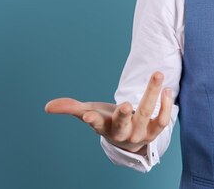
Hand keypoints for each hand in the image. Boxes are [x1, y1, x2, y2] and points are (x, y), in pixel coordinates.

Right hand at [44, 71, 171, 153]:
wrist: (130, 139)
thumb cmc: (108, 121)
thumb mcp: (90, 113)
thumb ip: (70, 108)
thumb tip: (47, 107)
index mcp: (104, 128)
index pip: (96, 124)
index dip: (92, 120)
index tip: (87, 115)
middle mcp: (123, 132)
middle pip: (124, 124)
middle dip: (124, 115)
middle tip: (126, 104)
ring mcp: (141, 132)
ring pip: (147, 115)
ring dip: (152, 94)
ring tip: (157, 74)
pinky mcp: (156, 130)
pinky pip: (163, 119)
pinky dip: (166, 104)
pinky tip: (166, 88)